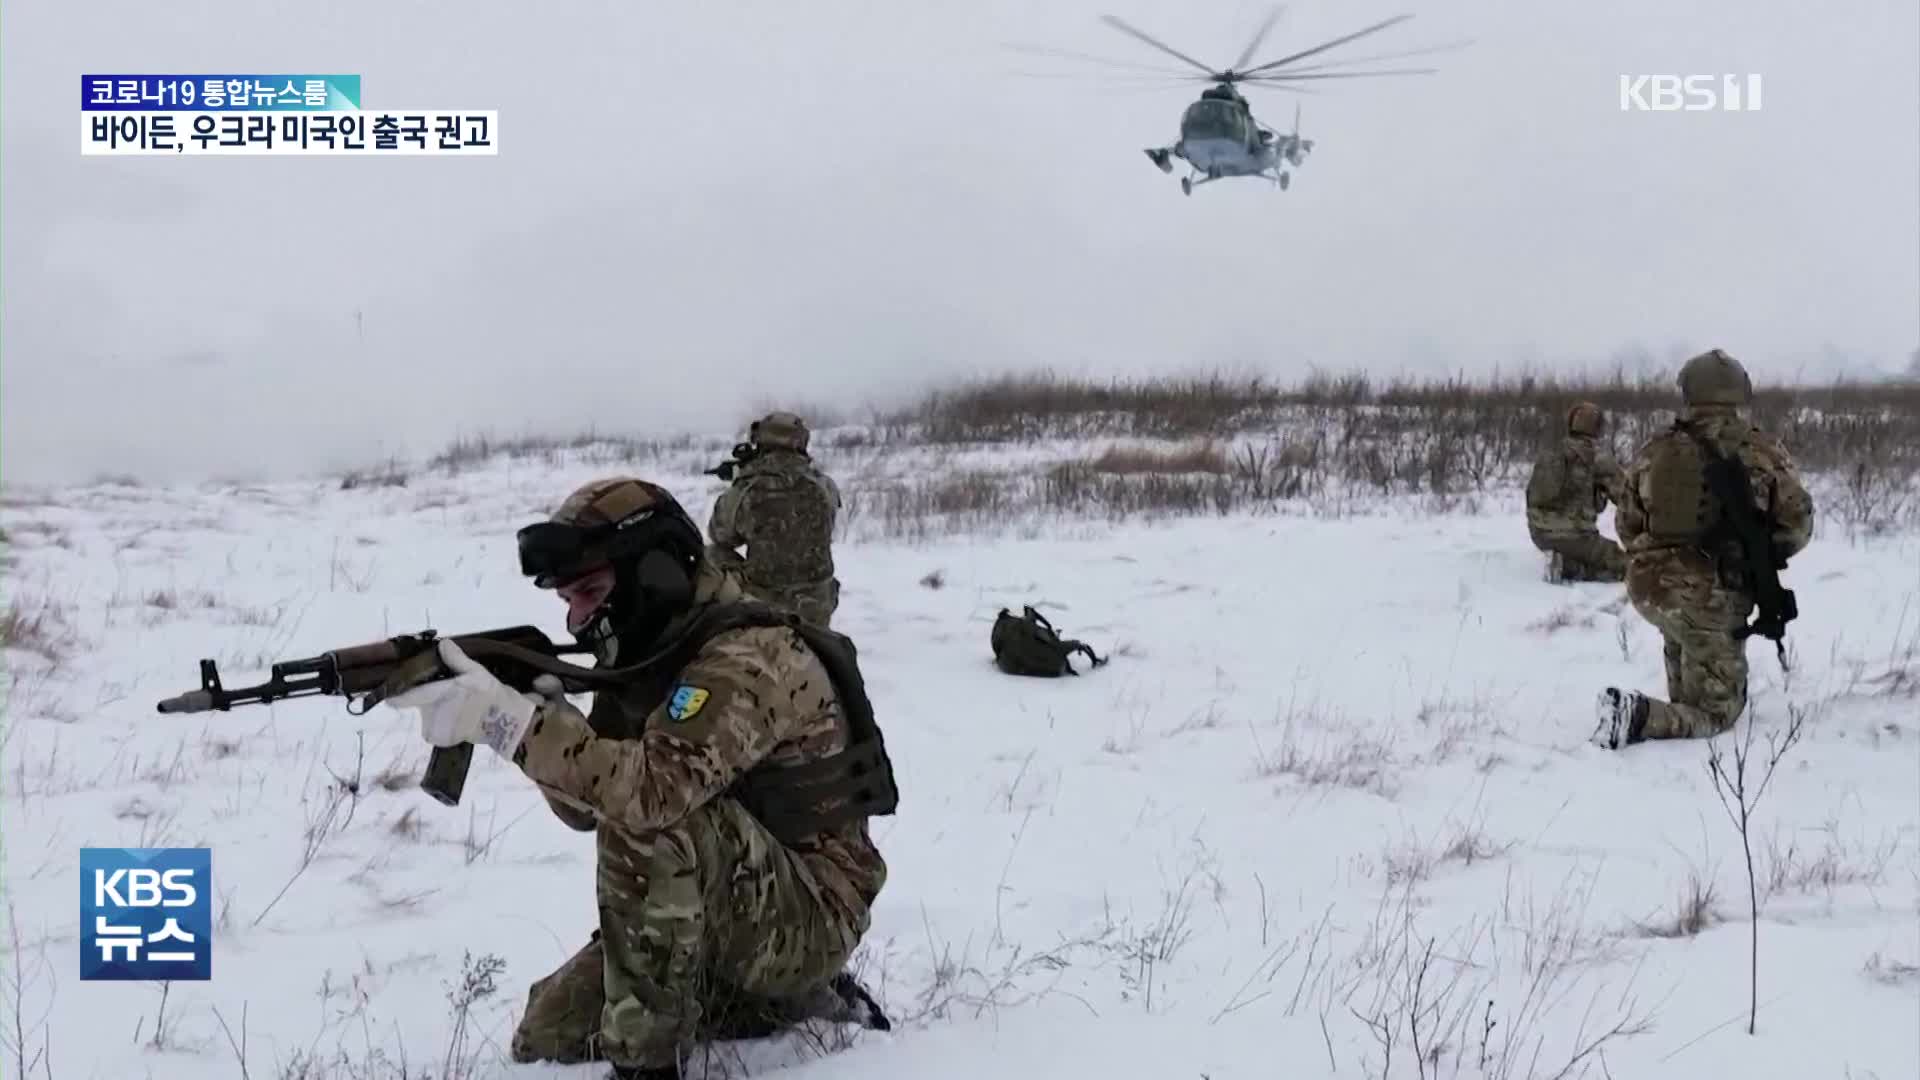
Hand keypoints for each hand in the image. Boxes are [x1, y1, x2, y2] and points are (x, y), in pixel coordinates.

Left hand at [385, 640, 537, 758]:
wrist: (508, 723)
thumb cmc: (492, 695)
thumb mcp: (478, 673)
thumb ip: (457, 660)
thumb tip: (443, 644)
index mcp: (438, 694)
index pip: (406, 696)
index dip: (395, 695)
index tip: (389, 694)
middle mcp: (433, 713)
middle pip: (421, 702)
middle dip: (431, 698)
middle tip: (451, 693)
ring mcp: (436, 728)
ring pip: (429, 715)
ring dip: (438, 710)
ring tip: (459, 707)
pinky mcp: (442, 739)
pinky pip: (435, 728)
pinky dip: (443, 723)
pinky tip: (460, 718)